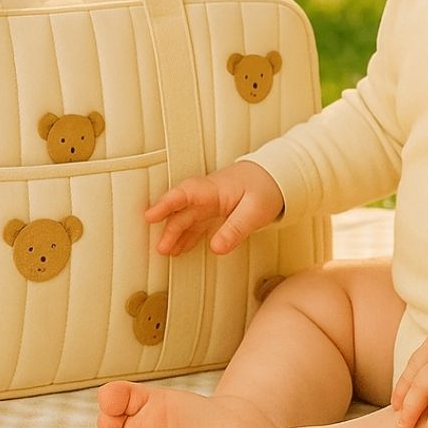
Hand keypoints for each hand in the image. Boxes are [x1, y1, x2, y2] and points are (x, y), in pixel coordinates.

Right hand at [145, 160, 283, 255]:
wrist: (276, 176)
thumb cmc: (266, 188)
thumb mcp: (255, 211)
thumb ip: (235, 229)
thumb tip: (215, 247)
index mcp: (216, 188)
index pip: (186, 194)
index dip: (166, 204)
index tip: (151, 216)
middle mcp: (208, 193)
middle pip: (184, 208)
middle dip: (169, 226)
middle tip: (161, 247)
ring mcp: (210, 201)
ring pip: (187, 216)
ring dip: (176, 232)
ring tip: (166, 251)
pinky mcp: (214, 208)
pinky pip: (196, 221)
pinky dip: (187, 234)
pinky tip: (180, 247)